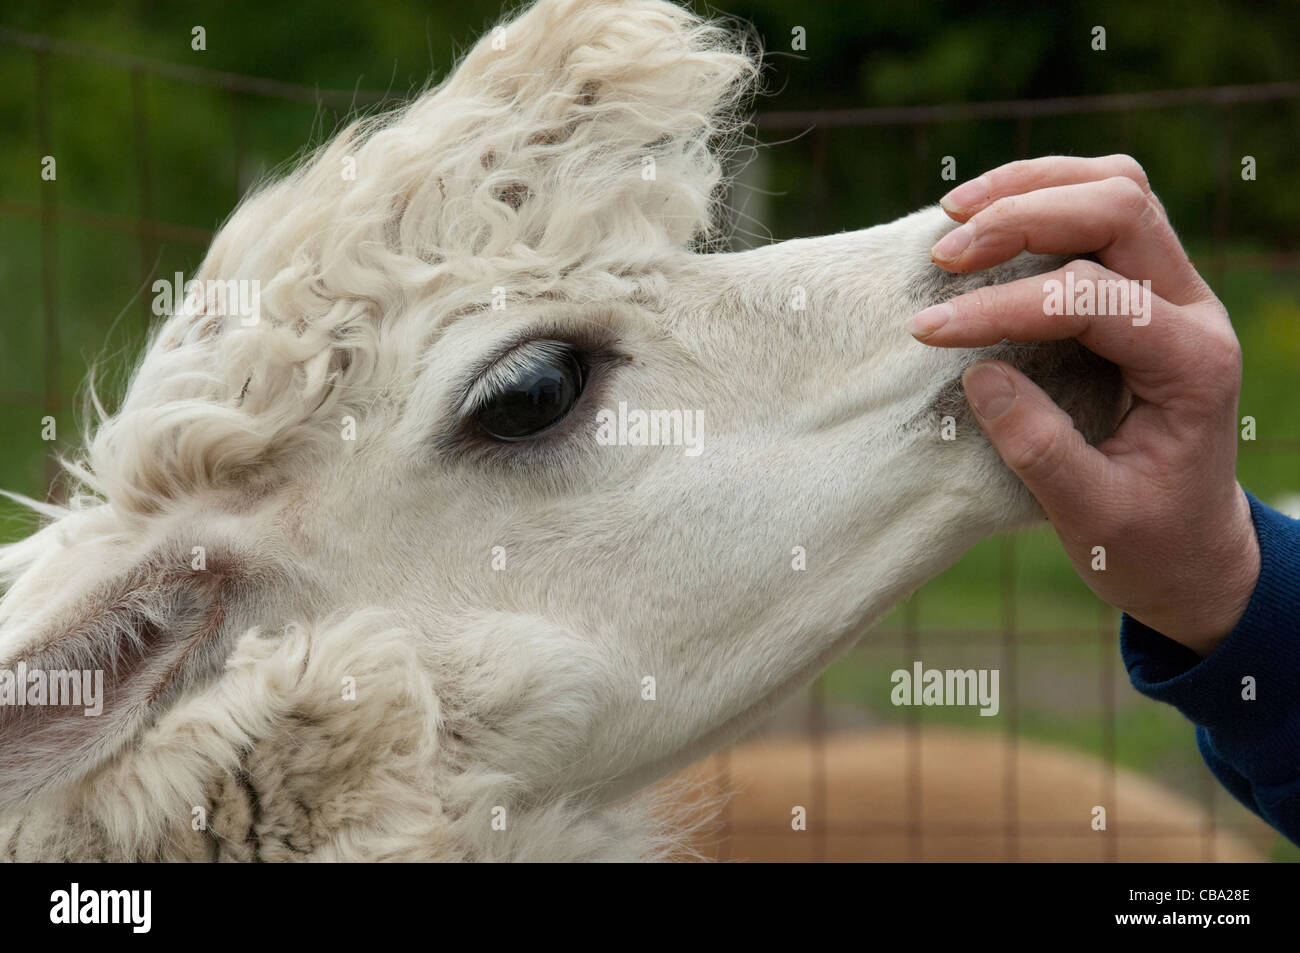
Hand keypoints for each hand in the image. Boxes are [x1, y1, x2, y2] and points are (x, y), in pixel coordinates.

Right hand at [909, 155, 1259, 656]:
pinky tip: (986, 218)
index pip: (1093, 299)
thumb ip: (1041, 450)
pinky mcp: (1145, 287)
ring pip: (1117, 187)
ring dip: (1033, 187)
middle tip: (943, 255)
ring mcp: (1174, 289)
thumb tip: (978, 375)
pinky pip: (1103, 208)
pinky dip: (1042, 196)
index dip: (1003, 307)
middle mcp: (1194, 309)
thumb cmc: (1146, 541)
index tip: (928, 332)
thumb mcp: (1093, 518)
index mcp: (1192, 365)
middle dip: (1023, 217)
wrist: (1193, 549)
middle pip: (1119, 208)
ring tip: (955, 213)